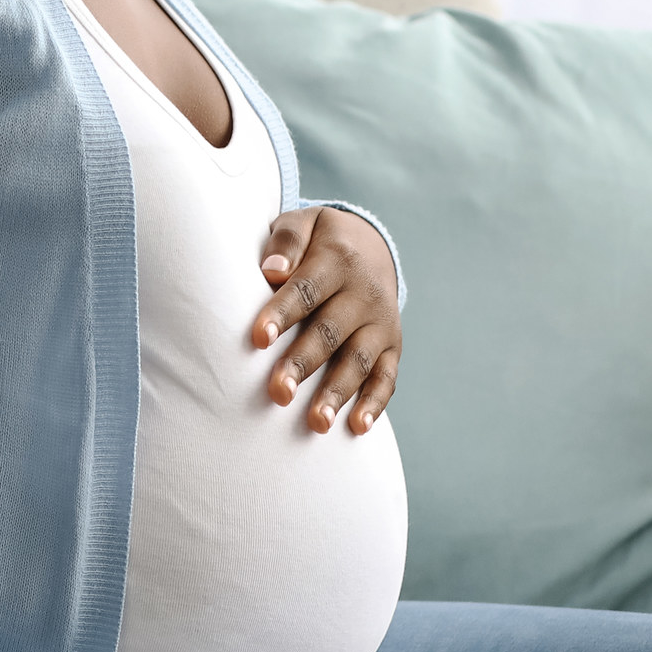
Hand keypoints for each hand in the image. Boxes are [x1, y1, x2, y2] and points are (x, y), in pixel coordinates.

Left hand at [250, 206, 400, 434]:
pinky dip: (375, 403)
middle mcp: (364, 293)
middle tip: (278, 392)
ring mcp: (382, 322)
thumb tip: (270, 271)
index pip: (307, 289)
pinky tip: (357, 427)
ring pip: (359, 360)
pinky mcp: (393, 346)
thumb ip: (287, 241)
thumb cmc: (319, 241)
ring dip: (337, 392)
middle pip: (330, 331)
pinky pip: (387, 377)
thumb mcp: (304, 223)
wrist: (372, 245)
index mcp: (338, 259)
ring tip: (316, 422)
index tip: (259, 338)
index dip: (283, 313)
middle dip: (303, 363)